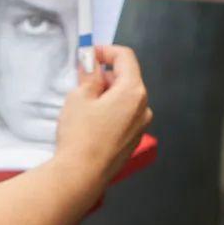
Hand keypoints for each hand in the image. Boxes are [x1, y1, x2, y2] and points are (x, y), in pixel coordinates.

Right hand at [55, 44, 152, 189]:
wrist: (82, 173)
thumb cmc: (80, 135)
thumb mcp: (79, 97)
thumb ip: (89, 75)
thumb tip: (91, 63)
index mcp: (133, 91)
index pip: (125, 57)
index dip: (106, 51)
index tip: (89, 54)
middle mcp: (143, 107)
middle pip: (127, 78)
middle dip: (105, 74)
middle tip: (81, 80)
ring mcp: (140, 125)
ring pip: (126, 98)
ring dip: (108, 94)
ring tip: (84, 104)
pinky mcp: (133, 140)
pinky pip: (124, 116)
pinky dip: (111, 111)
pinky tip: (91, 122)